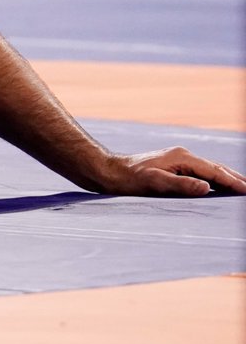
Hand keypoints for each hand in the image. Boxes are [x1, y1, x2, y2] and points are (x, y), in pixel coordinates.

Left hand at [101, 147, 245, 195]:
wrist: (110, 171)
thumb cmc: (129, 179)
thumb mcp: (154, 183)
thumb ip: (181, 185)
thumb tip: (206, 188)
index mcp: (182, 158)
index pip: (214, 171)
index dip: (233, 182)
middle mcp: (182, 155)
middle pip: (216, 167)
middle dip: (235, 178)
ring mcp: (178, 159)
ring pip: (209, 168)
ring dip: (226, 177)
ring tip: (241, 187)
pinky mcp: (173, 164)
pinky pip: (200, 171)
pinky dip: (214, 178)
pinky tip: (217, 185)